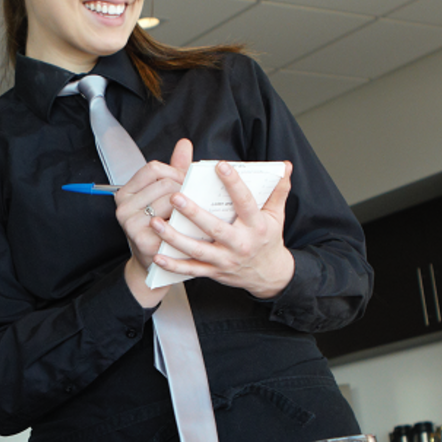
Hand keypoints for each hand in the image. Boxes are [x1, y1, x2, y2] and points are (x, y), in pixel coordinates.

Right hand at [114, 138, 191, 306]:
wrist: (153, 266)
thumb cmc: (160, 229)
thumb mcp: (163, 198)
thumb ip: (174, 170)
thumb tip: (184, 144)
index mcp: (126, 192)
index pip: (153, 168)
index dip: (175, 172)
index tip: (186, 183)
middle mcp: (123, 206)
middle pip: (165, 183)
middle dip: (185, 189)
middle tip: (196, 200)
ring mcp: (130, 223)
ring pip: (171, 200)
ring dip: (188, 206)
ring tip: (193, 214)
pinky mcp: (142, 239)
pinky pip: (173, 221)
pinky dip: (185, 222)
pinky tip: (191, 227)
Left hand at [149, 160, 295, 298]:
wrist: (269, 275)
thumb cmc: (268, 239)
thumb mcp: (277, 215)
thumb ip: (279, 189)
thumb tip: (285, 165)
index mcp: (256, 226)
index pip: (245, 202)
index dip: (234, 184)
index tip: (220, 166)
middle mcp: (240, 244)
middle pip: (215, 228)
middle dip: (194, 213)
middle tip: (175, 196)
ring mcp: (225, 260)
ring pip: (197, 250)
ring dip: (174, 238)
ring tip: (156, 223)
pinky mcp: (215, 272)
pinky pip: (191, 270)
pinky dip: (174, 265)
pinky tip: (158, 256)